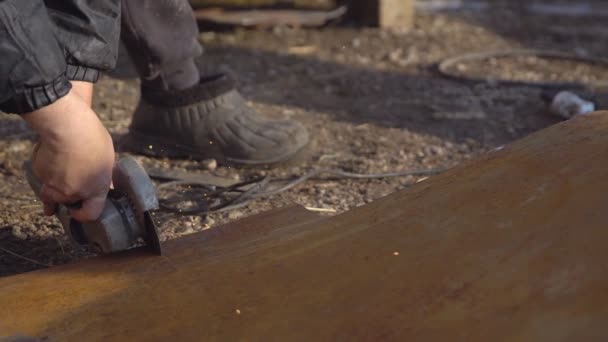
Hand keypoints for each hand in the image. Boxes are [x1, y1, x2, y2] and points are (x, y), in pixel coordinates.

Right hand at [22, 90, 114, 221]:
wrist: (67, 127)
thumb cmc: (92, 139)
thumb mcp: (107, 159)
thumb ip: (103, 176)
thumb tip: (107, 185)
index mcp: (96, 189)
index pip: (90, 214)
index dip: (83, 214)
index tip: (78, 210)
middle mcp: (74, 192)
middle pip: (67, 201)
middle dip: (68, 194)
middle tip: (72, 178)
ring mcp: (54, 185)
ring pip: (51, 191)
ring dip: (54, 184)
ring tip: (61, 166)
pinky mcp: (40, 174)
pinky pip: (43, 175)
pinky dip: (46, 168)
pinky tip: (52, 153)